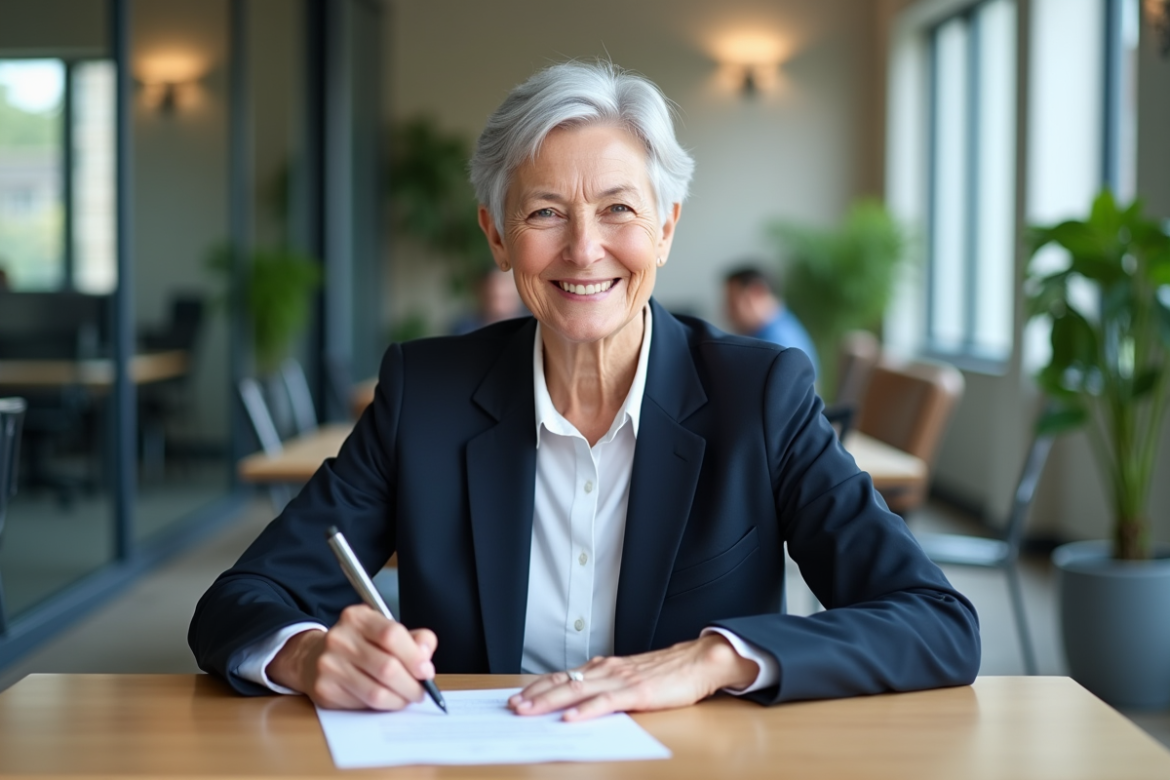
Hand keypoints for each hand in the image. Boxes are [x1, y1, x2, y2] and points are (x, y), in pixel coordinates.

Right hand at [266, 605, 437, 710]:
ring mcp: (329, 665)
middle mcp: (340, 639)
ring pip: (376, 692)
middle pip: (387, 668)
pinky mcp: (325, 690)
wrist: (313, 657)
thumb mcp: (384, 629)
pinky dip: (382, 707)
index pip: (392, 635)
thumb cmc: (359, 644)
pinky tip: (386, 700)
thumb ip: (413, 638)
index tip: (426, 671)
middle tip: (421, 691)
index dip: (414, 656)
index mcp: (357, 618)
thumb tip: (426, 655)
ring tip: (406, 698)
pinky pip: (363, 705)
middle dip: (411, 685)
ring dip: (399, 700)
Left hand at [507, 634, 758, 720]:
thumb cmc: (665, 672)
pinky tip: (572, 719)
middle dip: (535, 695)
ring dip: (551, 702)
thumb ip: (604, 685)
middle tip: (512, 707)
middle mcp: (607, 670)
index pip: (563, 677)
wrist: (697, 661)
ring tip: (530, 710)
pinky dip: (587, 710)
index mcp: (603, 668)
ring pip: (578, 692)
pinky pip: (607, 702)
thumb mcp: (627, 677)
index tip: (517, 697)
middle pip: (564, 684)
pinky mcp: (638, 692)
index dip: (538, 687)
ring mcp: (621, 680)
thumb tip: (577, 700)